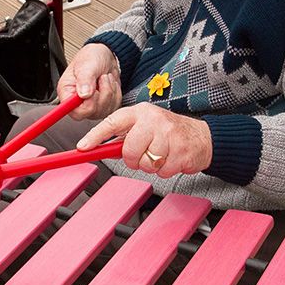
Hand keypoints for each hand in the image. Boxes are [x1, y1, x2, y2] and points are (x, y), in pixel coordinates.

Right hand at [57, 43, 122, 119]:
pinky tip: (109, 84)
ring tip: (104, 78)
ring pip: (104, 110)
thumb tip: (84, 94)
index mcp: (67, 93)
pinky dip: (115, 94)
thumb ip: (85, 79)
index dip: (87, 104)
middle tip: (101, 79)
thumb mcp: (87, 64)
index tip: (94, 91)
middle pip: (91, 112)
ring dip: (109, 91)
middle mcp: (77, 103)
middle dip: (101, 94)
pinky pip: (114, 107)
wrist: (105, 57)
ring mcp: (91, 107)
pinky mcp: (103, 107)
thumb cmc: (92, 57)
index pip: (74, 111)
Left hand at [76, 103, 212, 177]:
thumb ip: (122, 138)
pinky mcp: (181, 151)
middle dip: (133, 159)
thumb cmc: (168, 132)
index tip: (83, 147)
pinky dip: (165, 170)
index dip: (95, 136)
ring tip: (160, 156)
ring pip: (146, 163)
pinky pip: (162, 171)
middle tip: (144, 155)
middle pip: (129, 150)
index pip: (112, 122)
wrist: (201, 137)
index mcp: (140, 113)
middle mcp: (153, 120)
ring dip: (151, 166)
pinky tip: (171, 159)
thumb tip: (98, 149)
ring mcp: (169, 135)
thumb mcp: (144, 127)